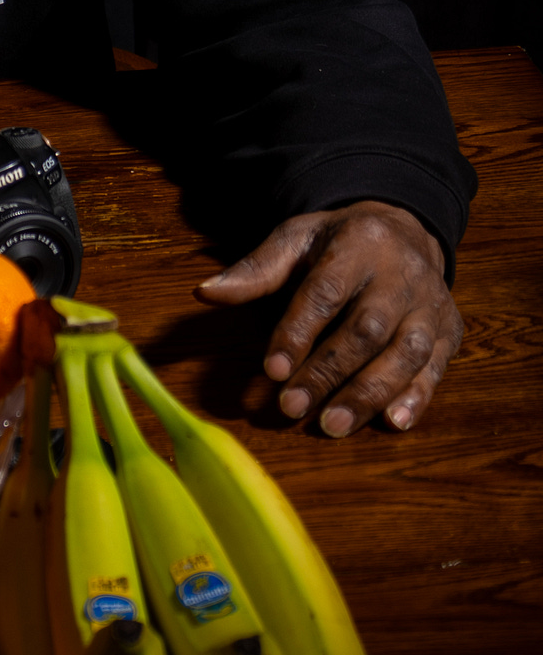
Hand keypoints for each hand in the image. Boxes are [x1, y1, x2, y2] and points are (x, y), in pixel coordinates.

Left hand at [194, 201, 462, 435]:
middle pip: (367, 328)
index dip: (297, 332)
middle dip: (328, 371)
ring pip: (407, 352)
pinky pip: (437, 367)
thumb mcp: (296, 240)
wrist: (404, 229)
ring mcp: (430, 304)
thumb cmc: (338, 243)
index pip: (326, 291)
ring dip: (369, 392)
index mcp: (360, 244)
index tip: (270, 370)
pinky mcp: (449, 330)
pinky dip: (417, 397)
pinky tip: (393, 422)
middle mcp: (402, 274)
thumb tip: (205, 292)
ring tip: (332, 425)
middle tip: (291, 407)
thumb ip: (255, 270)